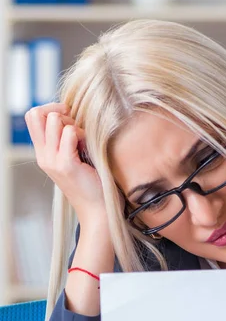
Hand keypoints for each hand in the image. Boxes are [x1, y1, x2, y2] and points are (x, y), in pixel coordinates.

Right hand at [26, 103, 104, 223]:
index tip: (72, 119)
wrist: (99, 211)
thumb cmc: (94, 184)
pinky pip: (70, 133)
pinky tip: (89, 148)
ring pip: (54, 120)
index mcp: (44, 153)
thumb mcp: (77, 157)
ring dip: (74, 124)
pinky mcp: (66, 165)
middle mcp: (43, 156)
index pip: (33, 116)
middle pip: (36, 113)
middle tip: (78, 128)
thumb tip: (73, 116)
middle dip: (60, 112)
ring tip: (85, 141)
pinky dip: (82, 134)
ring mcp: (52, 160)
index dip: (52, 109)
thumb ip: (70, 140)